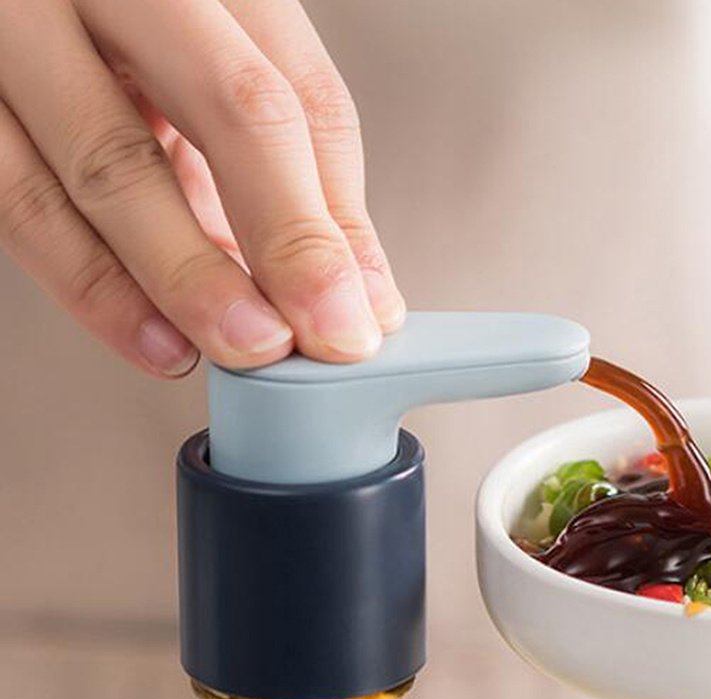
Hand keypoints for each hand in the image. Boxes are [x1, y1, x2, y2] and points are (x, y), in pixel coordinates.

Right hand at [0, 0, 404, 376]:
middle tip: (326, 334)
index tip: (367, 308)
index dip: (342, 215)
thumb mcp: (197, 80)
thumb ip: (260, 164)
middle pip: (233, 109)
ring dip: (194, 279)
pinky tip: (158, 339)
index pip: (301, 95)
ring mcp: (20, 29)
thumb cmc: (106, 41)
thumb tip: (342, 284)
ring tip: (248, 346)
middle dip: (291, 240)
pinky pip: (20, 201)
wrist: (2, 5)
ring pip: (115, 163)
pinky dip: (95, 286)